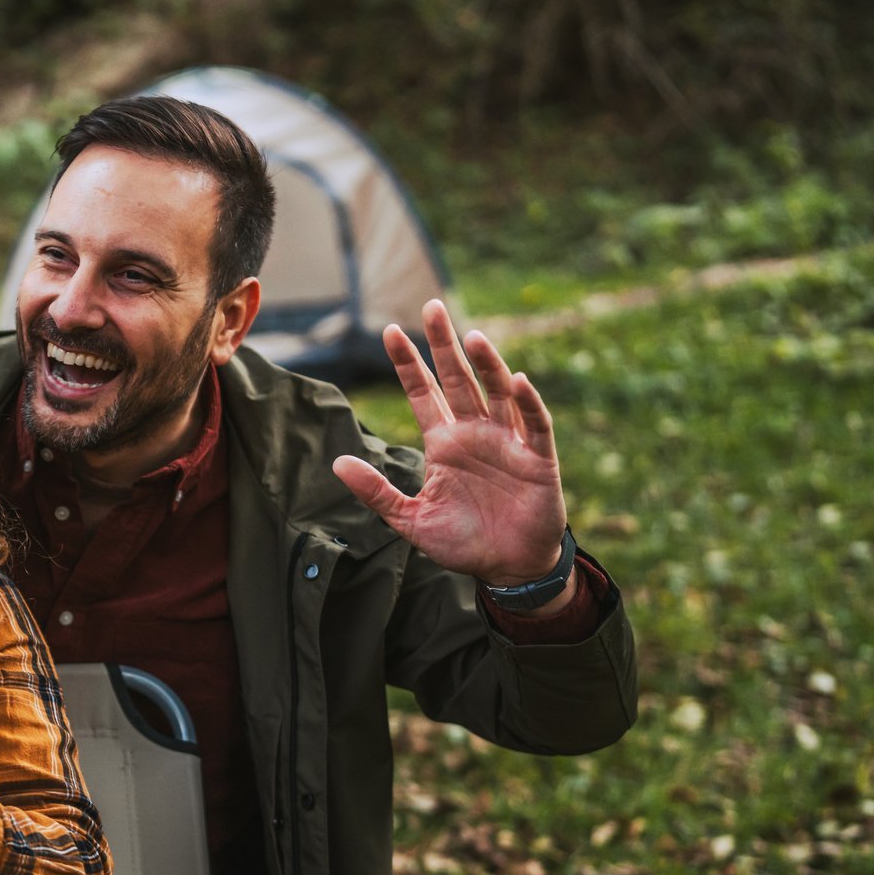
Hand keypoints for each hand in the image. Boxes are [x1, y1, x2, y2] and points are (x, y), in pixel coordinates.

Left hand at [332, 300, 569, 590]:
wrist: (506, 568)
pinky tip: (516, 380)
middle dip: (444, 345)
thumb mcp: (409, 519)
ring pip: (496, 393)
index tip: (389, 331)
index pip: (422, 393)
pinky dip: (526, 403)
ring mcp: (507, 443)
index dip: (408, 364)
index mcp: (443, 443)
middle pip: (457, 380)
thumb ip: (376, 491)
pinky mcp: (537, 459)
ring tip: (470, 336)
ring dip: (486, 364)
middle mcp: (474, 434)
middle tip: (431, 306)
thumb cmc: (461, 541)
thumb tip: (335, 464)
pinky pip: (533, 424)